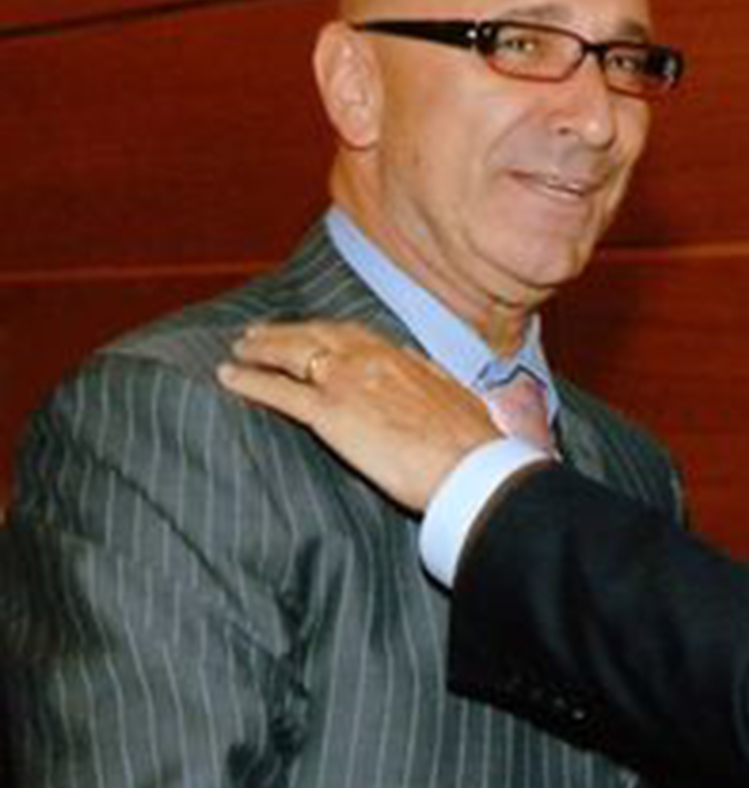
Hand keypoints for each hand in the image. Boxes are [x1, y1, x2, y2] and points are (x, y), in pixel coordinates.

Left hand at [218, 321, 500, 511]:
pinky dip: (250, 382)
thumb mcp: (454, 394)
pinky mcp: (330, 414)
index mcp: (401, 357)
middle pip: (314, 335)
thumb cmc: (472, 443)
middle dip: (283, 332)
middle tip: (256, 334)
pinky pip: (279, 392)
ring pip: (291, 354)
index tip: (306, 329)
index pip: (351, 334)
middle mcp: (371, 360)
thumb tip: (416, 362)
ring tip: (237, 351)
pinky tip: (229, 378)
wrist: (472, 466)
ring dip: (259, 349)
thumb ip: (428, 375)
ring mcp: (348, 384)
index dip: (322, 330)